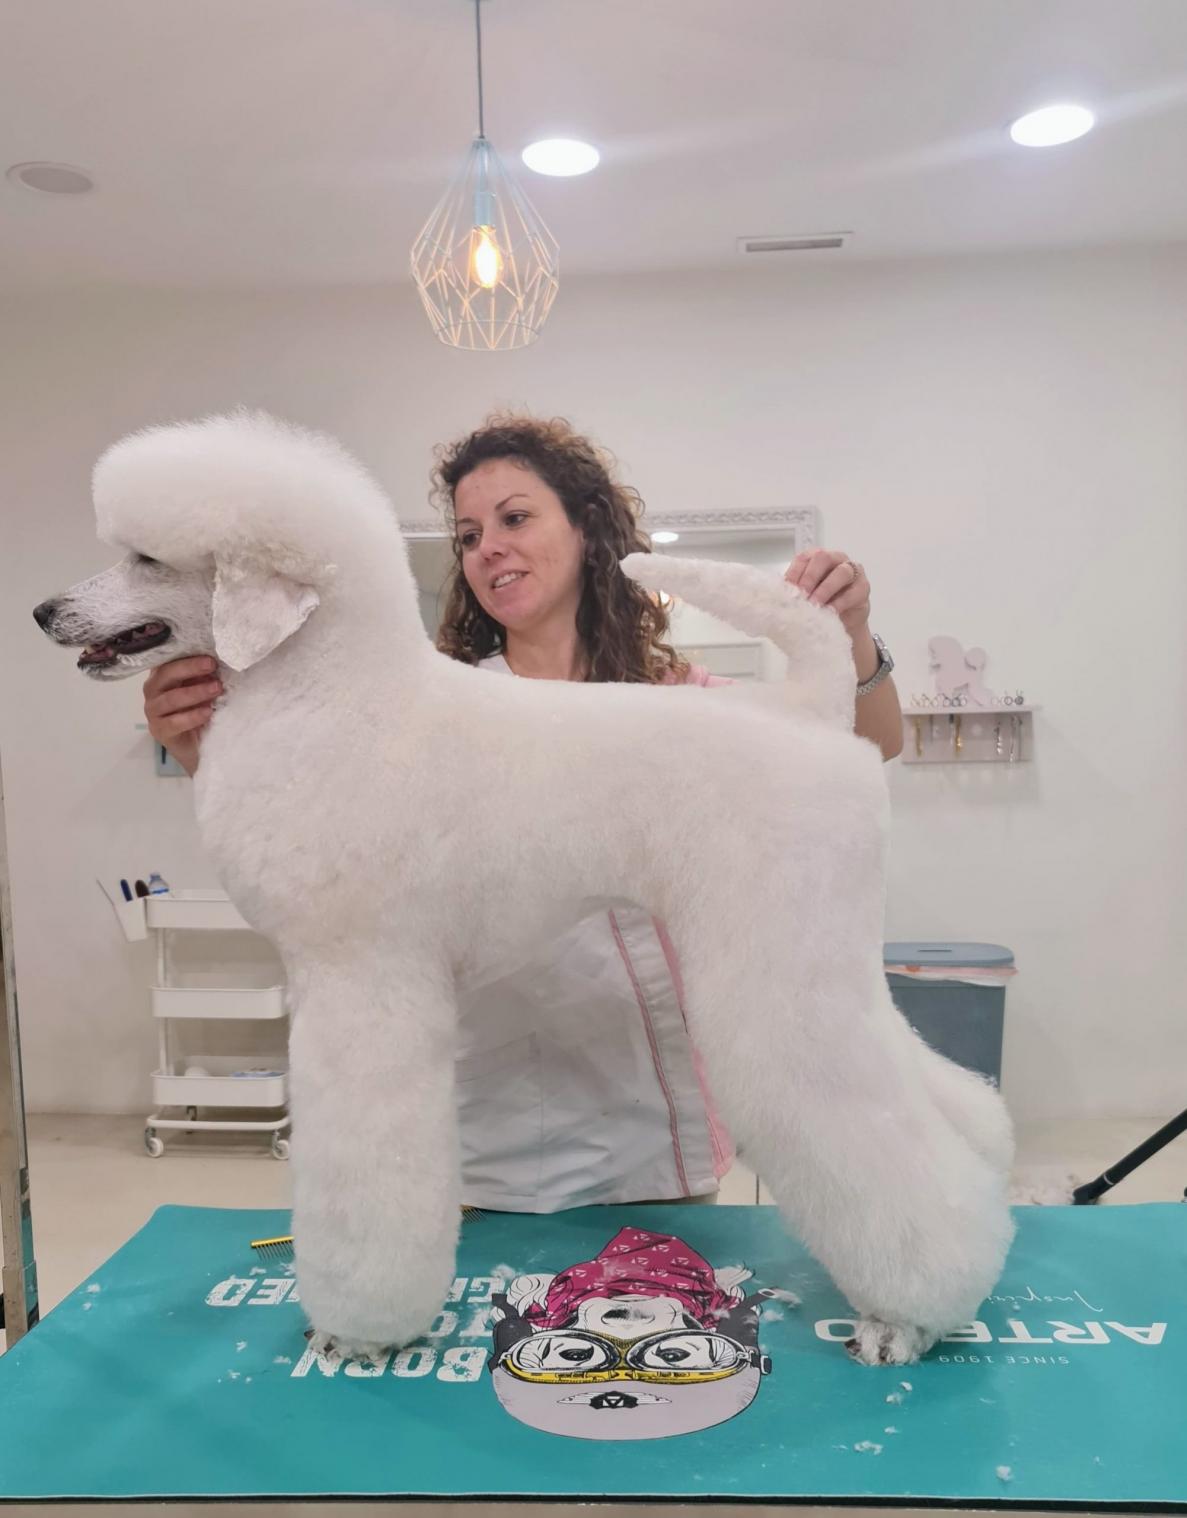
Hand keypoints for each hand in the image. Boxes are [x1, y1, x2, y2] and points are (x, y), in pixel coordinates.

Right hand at [143, 657, 221, 776]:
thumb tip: (215, 661)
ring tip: (216, 689)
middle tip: (212, 666)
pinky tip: (208, 712)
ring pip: (170, 698)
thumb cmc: (199, 709)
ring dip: (195, 692)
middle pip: (166, 675)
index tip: (210, 657)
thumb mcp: (202, 688)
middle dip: (190, 668)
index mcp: (161, 675)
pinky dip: (192, 716)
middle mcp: (152, 690)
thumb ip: (204, 675)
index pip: (168, 660)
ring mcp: (153, 711)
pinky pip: (174, 722)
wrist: (197, 744)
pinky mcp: (158, 730)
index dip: (187, 657)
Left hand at [784, 549, 870, 641]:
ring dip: (826, 589)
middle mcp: (835, 559)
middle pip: (823, 558)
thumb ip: (793, 592)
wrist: (842, 622)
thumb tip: (777, 596)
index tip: (787, 590)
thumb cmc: (820, 604)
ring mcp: (852, 571)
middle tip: (802, 595)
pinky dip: (840, 603)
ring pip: (841, 572)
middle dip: (810, 577)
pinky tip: (830, 612)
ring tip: (815, 604)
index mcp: (816, 558)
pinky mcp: (863, 588)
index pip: (803, 558)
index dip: (794, 573)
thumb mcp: (804, 597)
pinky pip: (853, 592)